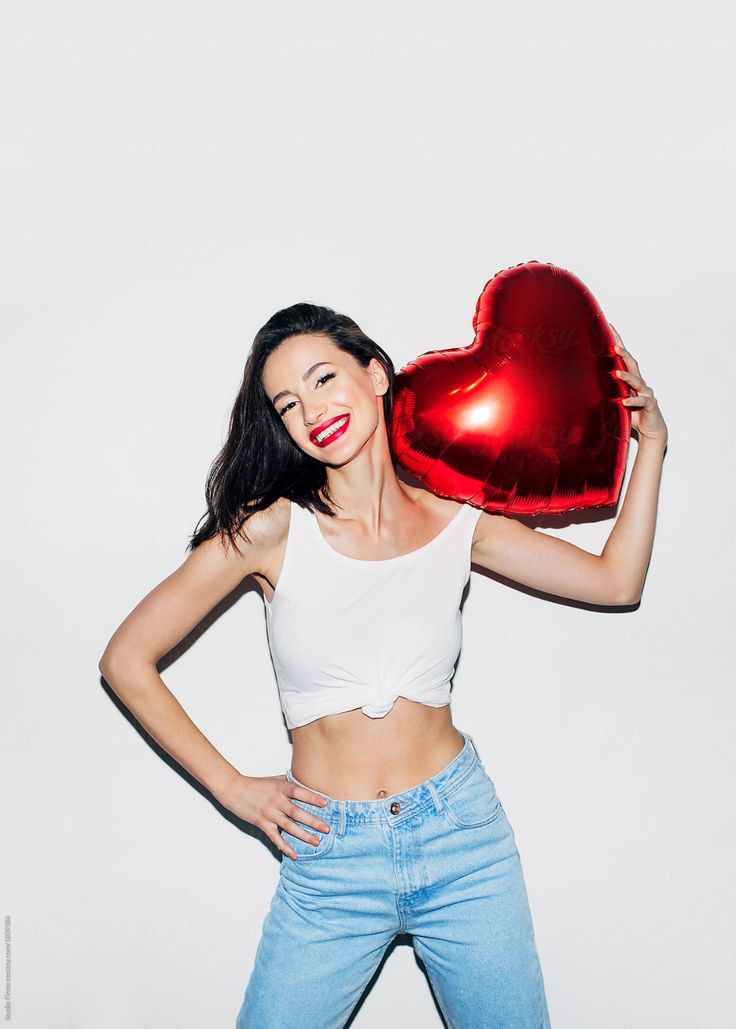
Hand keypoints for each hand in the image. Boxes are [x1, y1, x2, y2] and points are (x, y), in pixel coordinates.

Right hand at [218, 772, 331, 859]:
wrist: (234, 789)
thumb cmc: (255, 783)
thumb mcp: (274, 779)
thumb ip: (289, 781)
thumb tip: (305, 781)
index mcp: (281, 787)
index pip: (299, 792)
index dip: (312, 798)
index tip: (326, 803)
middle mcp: (276, 800)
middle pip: (297, 812)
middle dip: (313, 821)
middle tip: (327, 828)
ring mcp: (269, 813)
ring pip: (289, 826)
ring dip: (303, 835)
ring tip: (316, 842)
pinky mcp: (262, 823)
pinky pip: (275, 837)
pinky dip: (285, 847)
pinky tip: (294, 854)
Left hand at [610, 323, 667, 446]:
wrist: (651, 429)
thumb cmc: (633, 413)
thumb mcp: (616, 400)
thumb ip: (606, 392)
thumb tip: (584, 386)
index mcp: (631, 379)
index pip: (624, 358)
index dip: (618, 342)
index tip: (610, 328)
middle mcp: (639, 383)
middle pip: (632, 364)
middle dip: (624, 354)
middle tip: (614, 346)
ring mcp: (646, 392)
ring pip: (637, 381)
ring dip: (627, 377)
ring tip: (616, 373)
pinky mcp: (650, 404)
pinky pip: (641, 401)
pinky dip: (632, 400)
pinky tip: (624, 400)